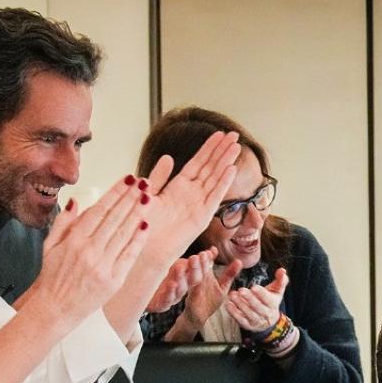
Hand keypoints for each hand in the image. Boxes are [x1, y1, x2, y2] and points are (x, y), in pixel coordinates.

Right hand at [28, 178, 150, 327]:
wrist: (56, 308)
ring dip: (137, 214)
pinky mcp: (114, 280)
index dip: (115, 192)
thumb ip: (63, 222)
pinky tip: (146, 225)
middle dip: (130, 198)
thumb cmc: (52, 277)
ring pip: (124, 234)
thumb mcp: (49, 246)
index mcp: (74, 240)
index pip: (100, 210)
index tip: (128, 180)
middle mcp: (89, 250)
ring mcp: (103, 265)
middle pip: (115, 218)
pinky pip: (129, 256)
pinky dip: (138, 240)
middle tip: (144, 182)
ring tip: (148, 198)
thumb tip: (75, 201)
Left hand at [141, 130, 241, 261]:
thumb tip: (168, 157)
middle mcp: (192, 194)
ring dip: (226, 162)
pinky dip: (223, 183)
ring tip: (236, 147)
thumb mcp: (149, 194)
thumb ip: (160, 176)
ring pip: (215, 179)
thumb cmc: (144, 225)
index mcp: (179, 187)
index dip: (209, 147)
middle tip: (235, 134)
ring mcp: (198, 205)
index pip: (198, 162)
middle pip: (210, 167)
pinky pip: (214, 197)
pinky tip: (231, 169)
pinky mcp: (202, 218)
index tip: (220, 133)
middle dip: (222, 150)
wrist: (145, 249)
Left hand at [146, 248, 215, 314]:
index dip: (203, 264)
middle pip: (193, 280)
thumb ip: (190, 260)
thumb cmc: (159, 276)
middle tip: (194, 258)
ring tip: (179, 269)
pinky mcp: (160, 305)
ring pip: (181, 290)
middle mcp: (181, 288)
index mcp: (186, 278)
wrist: (139, 290)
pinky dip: (170, 292)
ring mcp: (172, 297)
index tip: (204, 254)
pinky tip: (171, 285)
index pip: (199, 271)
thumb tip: (212, 250)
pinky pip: (167, 300)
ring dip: (181, 279)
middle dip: (195, 269)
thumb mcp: (176, 264)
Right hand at [173, 257, 242, 340]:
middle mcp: (197, 279)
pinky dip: (185, 286)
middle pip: (198, 268)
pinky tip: (184, 280)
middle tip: (203, 253)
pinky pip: (188, 293)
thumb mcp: (221, 287)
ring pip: (191, 278)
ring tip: (193, 260)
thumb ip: (229, 275)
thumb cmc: (209, 301)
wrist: (197, 318)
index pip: (207, 262)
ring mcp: (192, 289)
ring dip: (192, 269)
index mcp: (205, 275)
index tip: (213, 250)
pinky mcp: (190, 299)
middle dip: (200, 261)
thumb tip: (239, 261)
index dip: (209, 256)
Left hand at [226, 267, 289, 334]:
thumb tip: (282, 270)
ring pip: (249, 313)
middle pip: (258, 307)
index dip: (261, 294)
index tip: (254, 287)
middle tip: (241, 290)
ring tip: (232, 295)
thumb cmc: (270, 300)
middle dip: (249, 298)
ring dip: (240, 304)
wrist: (269, 321)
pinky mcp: (248, 325)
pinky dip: (234, 313)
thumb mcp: (277, 291)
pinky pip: (241, 320)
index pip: (268, 299)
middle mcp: (266, 314)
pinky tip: (228, 305)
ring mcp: (257, 321)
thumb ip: (280, 280)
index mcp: (273, 304)